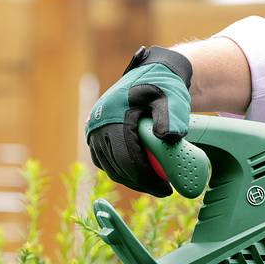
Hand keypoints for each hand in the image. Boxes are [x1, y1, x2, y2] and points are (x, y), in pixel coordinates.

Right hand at [85, 46, 192, 196]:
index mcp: (114, 118)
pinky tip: (139, 176)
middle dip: (140, 184)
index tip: (165, 189)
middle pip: (117, 167)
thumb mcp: (171, 98)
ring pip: (109, 167)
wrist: (150, 72)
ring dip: (130, 180)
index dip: (146, 179)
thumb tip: (166, 138)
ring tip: (153, 185)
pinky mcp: (94, 135)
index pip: (127, 159)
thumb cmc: (163, 86)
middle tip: (162, 191)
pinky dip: (120, 171)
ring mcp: (93, 131)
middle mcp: (98, 126)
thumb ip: (171, 118)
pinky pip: (104, 161)